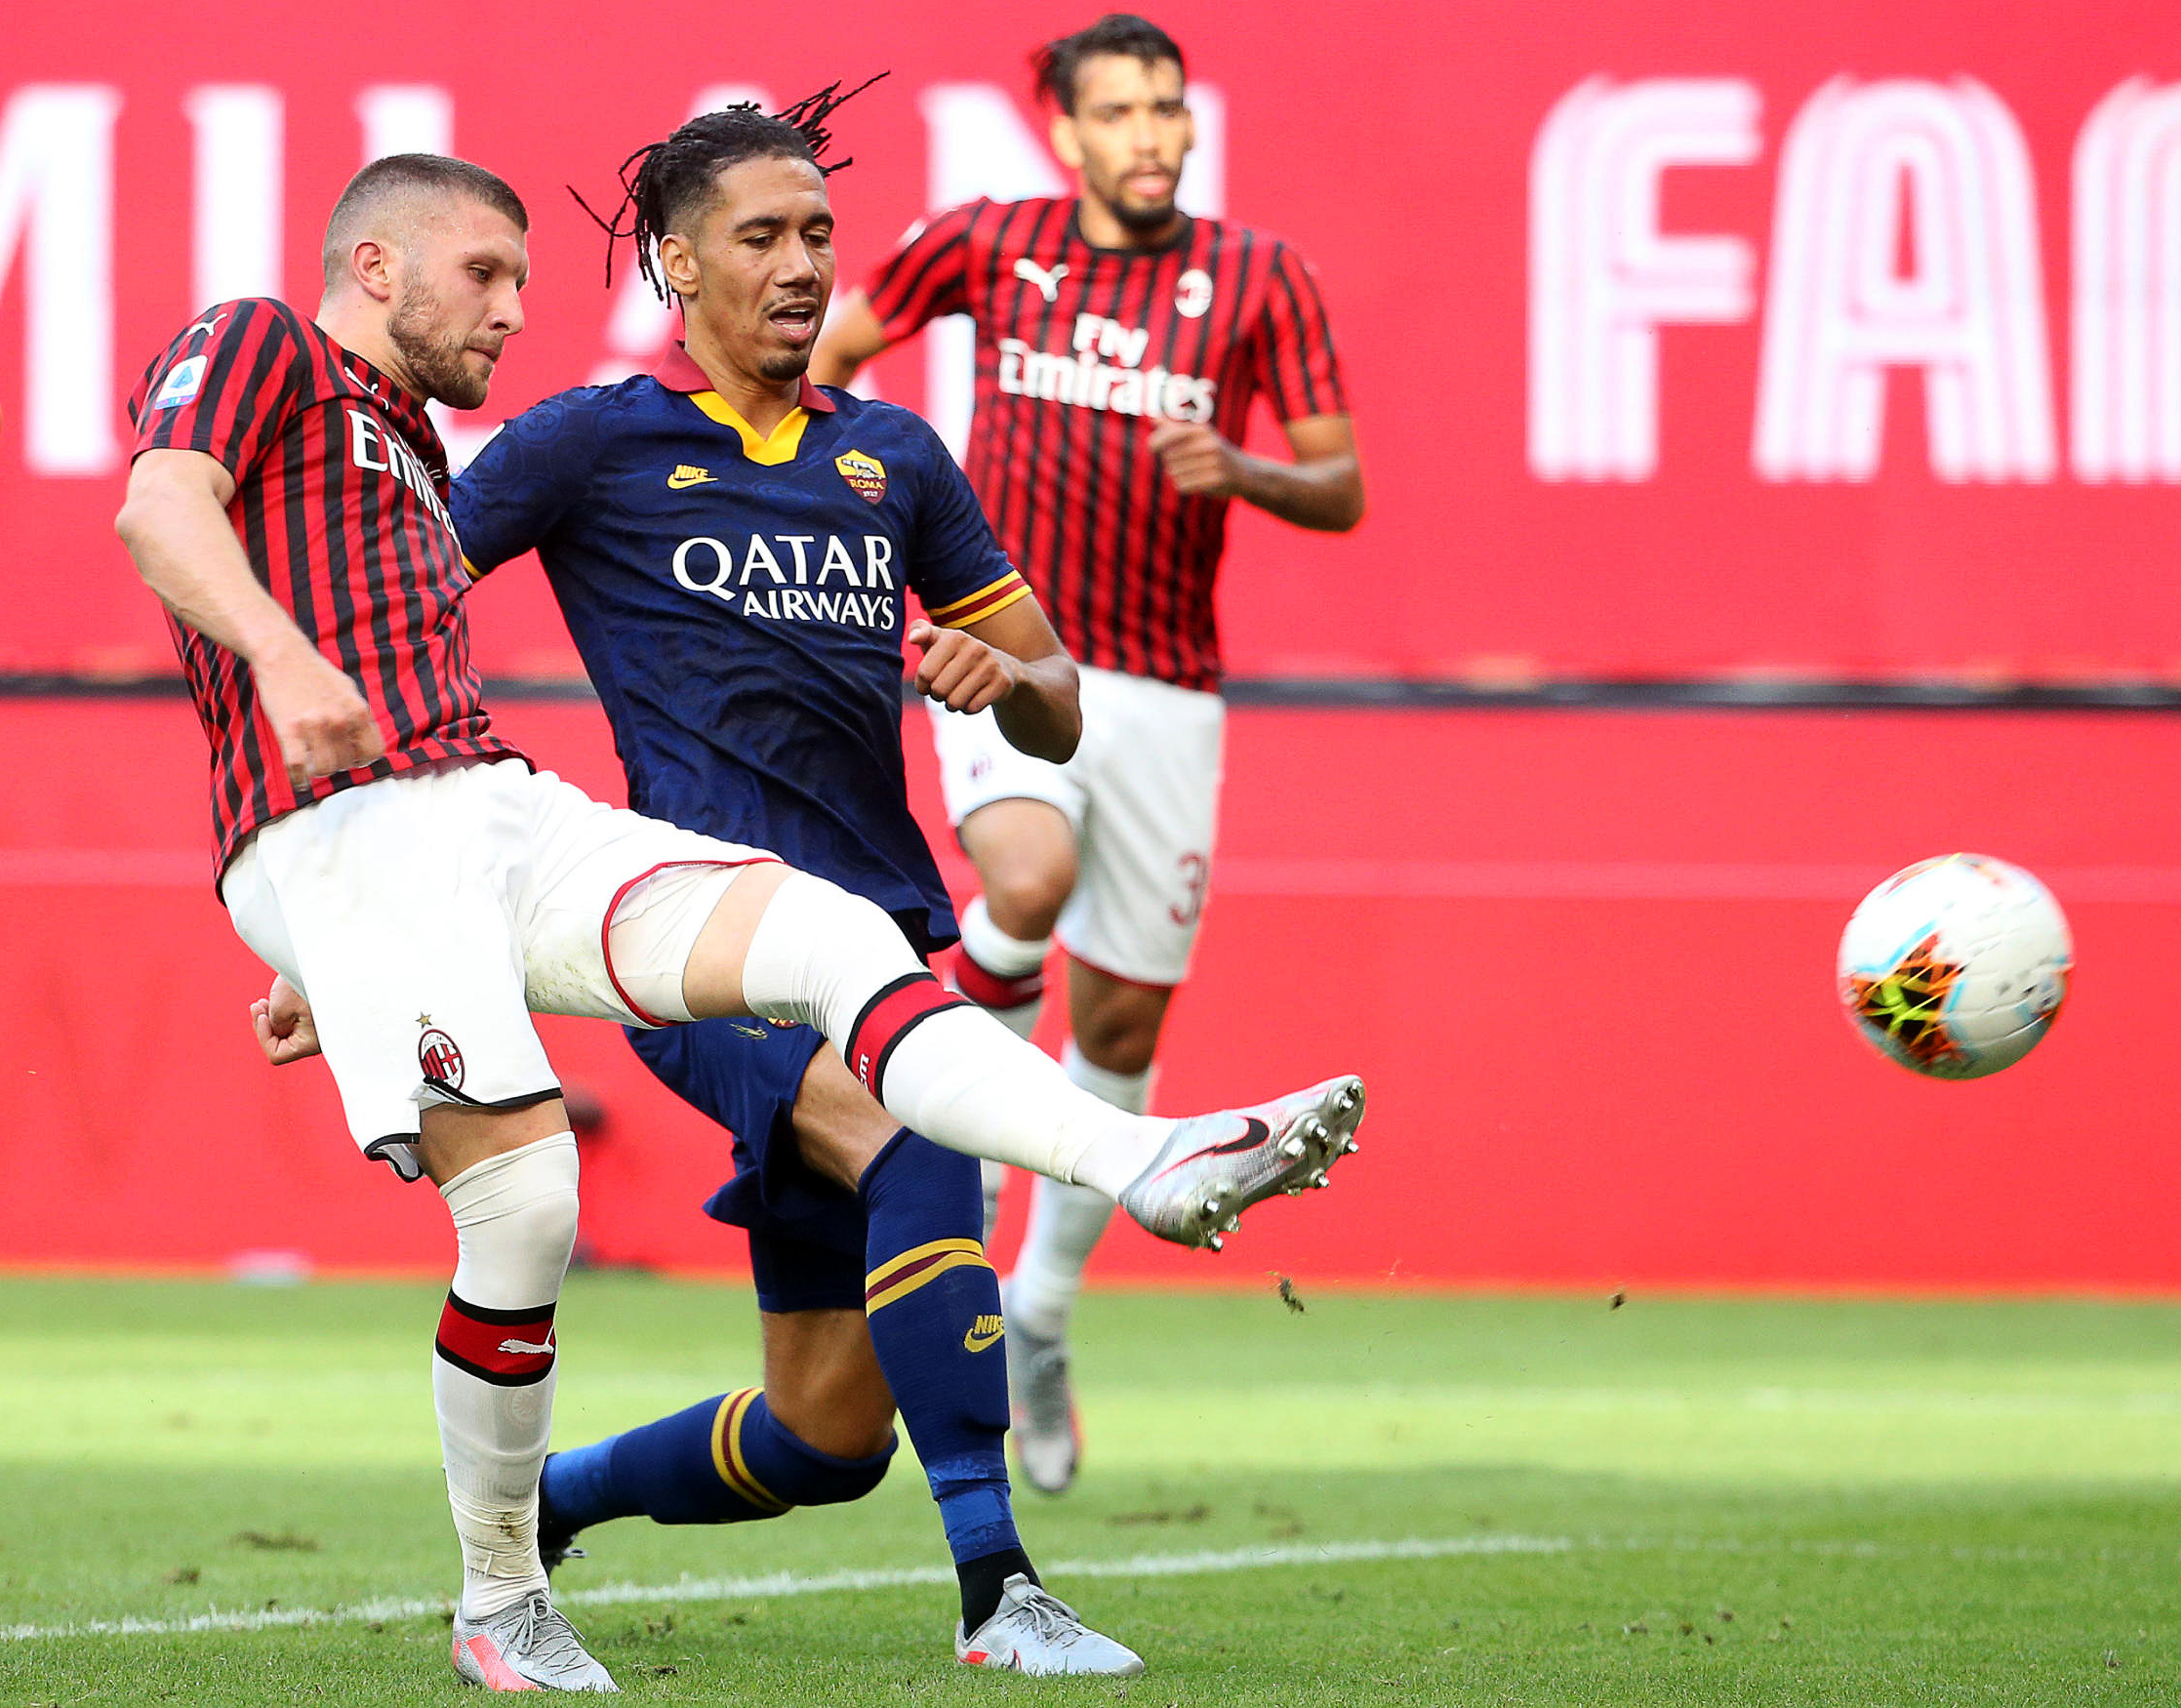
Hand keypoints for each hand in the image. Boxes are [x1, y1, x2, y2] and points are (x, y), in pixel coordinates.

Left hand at [251, 975, 322, 1065]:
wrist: (329, 963)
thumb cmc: (306, 984)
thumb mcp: (280, 1008)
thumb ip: (273, 1027)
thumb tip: (276, 1030)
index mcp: (311, 1043)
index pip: (277, 1054)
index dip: (263, 1036)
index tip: (261, 1015)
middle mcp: (318, 1039)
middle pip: (283, 1044)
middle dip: (266, 1026)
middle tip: (257, 1006)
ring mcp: (319, 1028)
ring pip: (288, 1032)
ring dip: (272, 1018)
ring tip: (264, 1002)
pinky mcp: (319, 1017)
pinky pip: (296, 1022)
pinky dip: (284, 1013)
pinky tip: (279, 998)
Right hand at [254, 641, 384, 786]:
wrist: (283, 655)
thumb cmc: (316, 673)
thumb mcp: (349, 690)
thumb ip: (359, 715)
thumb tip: (366, 738)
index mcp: (359, 711)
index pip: (374, 751)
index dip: (363, 758)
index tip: (353, 757)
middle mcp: (340, 720)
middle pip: (348, 763)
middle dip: (339, 763)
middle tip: (327, 756)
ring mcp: (315, 726)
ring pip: (325, 768)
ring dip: (320, 771)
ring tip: (314, 764)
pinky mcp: (289, 730)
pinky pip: (297, 767)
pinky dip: (299, 779)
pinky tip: (299, 781)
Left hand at [907, 620, 1022, 713]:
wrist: (1000, 666)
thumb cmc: (958, 655)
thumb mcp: (939, 640)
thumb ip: (920, 631)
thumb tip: (913, 638)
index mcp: (955, 637)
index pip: (924, 674)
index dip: (922, 685)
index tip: (929, 681)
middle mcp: (974, 648)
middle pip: (939, 690)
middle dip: (938, 695)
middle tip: (945, 689)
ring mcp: (990, 665)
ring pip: (955, 702)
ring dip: (952, 704)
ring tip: (958, 694)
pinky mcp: (1002, 683)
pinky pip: (972, 708)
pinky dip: (968, 709)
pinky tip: (974, 697)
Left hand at [1148, 420, 1242, 497]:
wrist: (1244, 472)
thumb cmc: (1214, 451)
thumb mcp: (1198, 435)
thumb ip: (1174, 428)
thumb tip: (1152, 418)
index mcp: (1203, 430)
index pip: (1172, 434)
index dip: (1156, 441)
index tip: (1150, 447)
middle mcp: (1209, 444)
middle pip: (1169, 456)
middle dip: (1171, 462)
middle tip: (1186, 463)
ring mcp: (1214, 462)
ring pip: (1174, 473)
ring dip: (1178, 476)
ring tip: (1193, 473)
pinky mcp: (1216, 480)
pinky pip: (1184, 485)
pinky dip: (1185, 486)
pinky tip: (1195, 483)